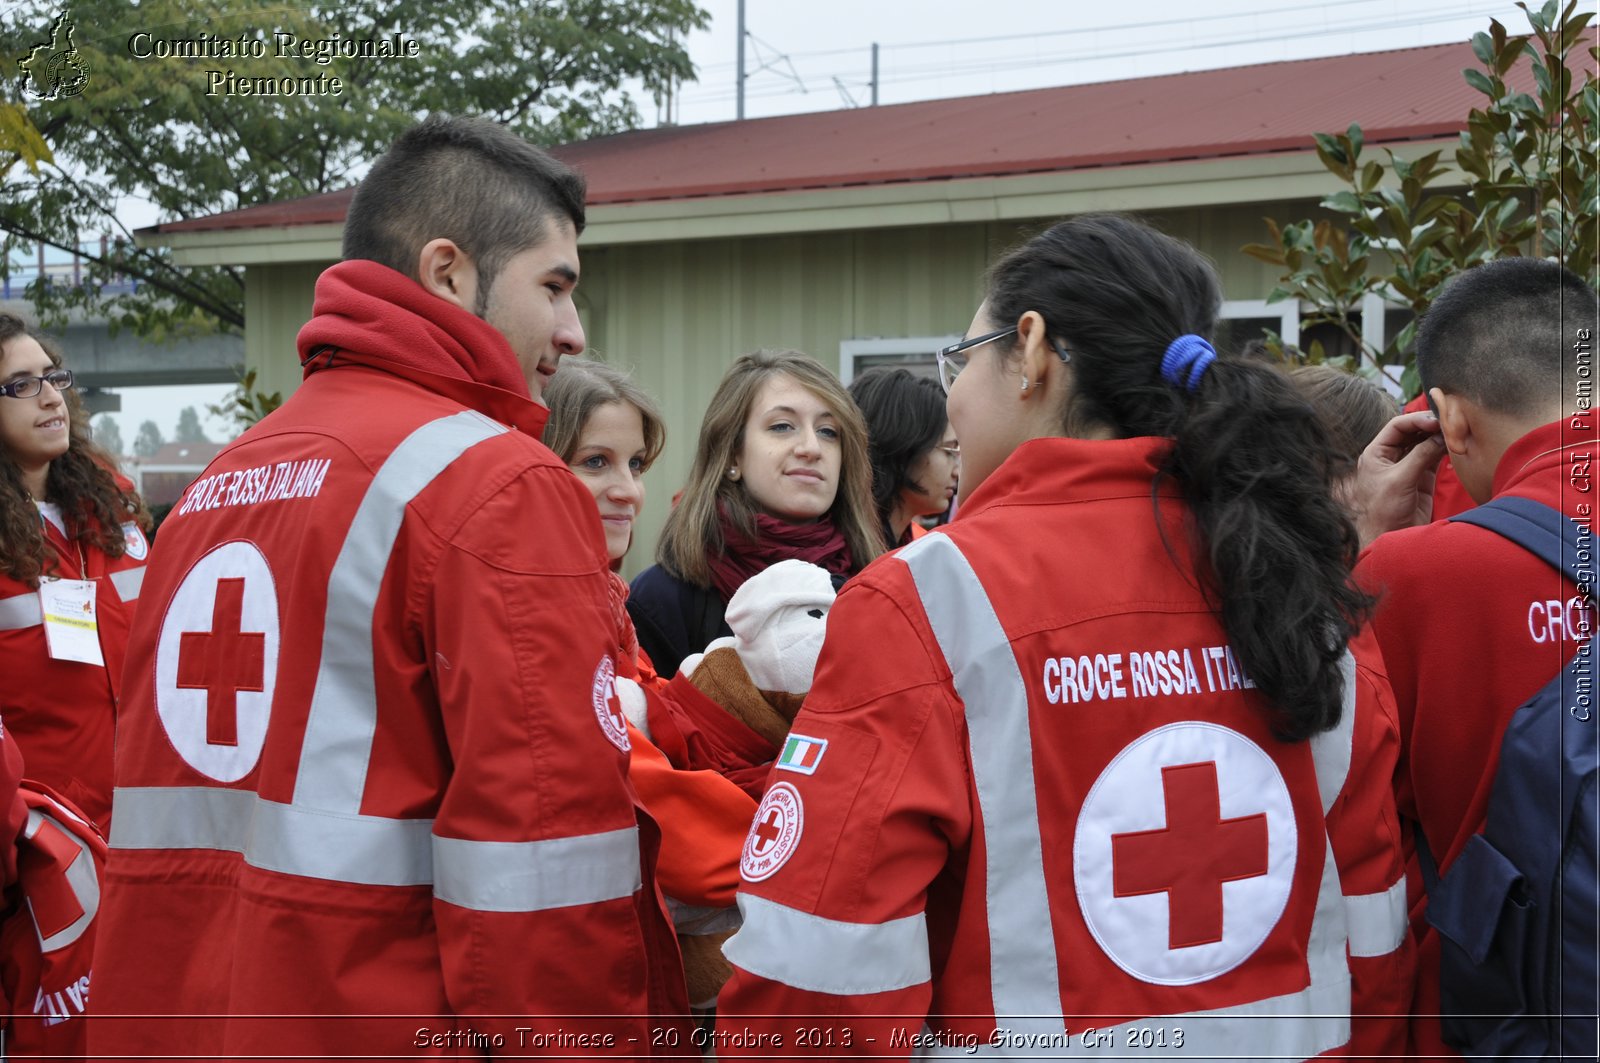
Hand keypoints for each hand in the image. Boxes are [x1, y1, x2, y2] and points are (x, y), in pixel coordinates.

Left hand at [1351, 410, 1447, 548]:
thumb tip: (1440, 436)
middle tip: (1451, 422)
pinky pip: (1435, 456)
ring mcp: (1408, 466)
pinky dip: (1445, 450)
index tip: (1436, 420)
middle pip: (1413, 431)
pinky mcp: (1422, 477)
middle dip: (1431, 425)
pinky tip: (1456, 445)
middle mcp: (1391, 456)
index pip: (1397, 426)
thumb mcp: (1400, 480)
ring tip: (1456, 431)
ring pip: (1425, 443)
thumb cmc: (1384, 510)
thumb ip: (1420, 456)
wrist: (1389, 537)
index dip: (1417, 420)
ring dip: (1439, 437)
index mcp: (1376, 453)